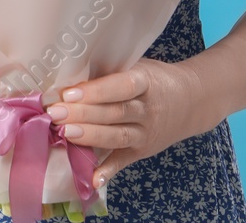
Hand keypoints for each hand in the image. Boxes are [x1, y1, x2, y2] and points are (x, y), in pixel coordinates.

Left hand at [45, 57, 208, 189]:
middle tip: (55, 114)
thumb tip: (70, 77)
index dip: (96, 91)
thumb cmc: (154, 80)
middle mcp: (147, 109)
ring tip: (65, 133)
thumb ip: (110, 73)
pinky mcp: (142, 151)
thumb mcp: (138, 67)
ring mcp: (146, 133)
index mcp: (146, 82)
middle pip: (115, 113)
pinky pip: (123, 161)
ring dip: (90, 137)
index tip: (69, 93)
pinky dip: (108, 171)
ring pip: (117, 136)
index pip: (121, 87)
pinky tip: (92, 179)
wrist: (190, 101)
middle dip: (83, 114)